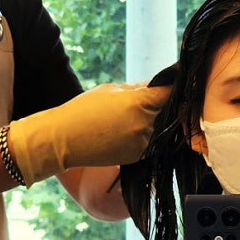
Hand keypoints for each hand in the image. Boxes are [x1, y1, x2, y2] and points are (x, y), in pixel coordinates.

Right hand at [8, 83, 169, 185]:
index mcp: (140, 103)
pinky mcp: (138, 156)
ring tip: (130, 118)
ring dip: (153, 122)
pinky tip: (125, 131)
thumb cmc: (83, 110)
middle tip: (151, 100)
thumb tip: (156, 86)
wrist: (63, 140)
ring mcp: (143, 143)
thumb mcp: (110, 90)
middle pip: (167, 111)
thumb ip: (137, 89)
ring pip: (159, 128)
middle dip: (162, 105)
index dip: (173, 87)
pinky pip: (149, 142)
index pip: (169, 92)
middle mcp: (145, 124)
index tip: (176, 83)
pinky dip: (143, 136)